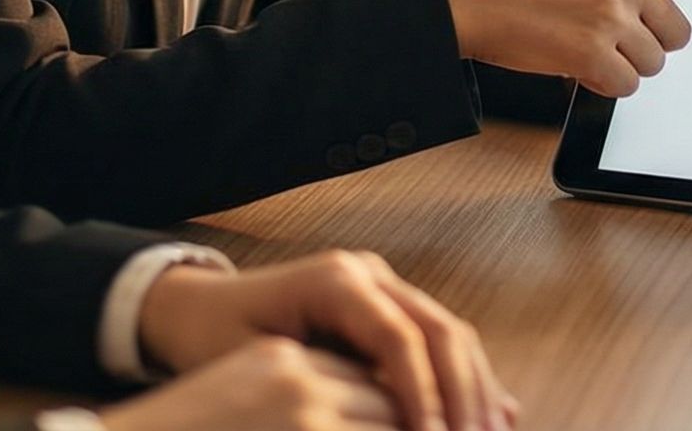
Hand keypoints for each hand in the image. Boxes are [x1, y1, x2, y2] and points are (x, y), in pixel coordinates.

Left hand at [137, 252, 514, 430]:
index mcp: (336, 281)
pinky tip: (493, 416)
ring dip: (478, 389)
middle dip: (465, 394)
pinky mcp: (392, 307)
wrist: (198, 306)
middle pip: (442, 331)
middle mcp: (371, 275)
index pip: (400, 338)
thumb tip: (374, 424)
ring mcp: (386, 286)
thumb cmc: (215, 338)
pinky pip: (441, 342)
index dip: (425, 394)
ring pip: (453, 334)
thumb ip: (317, 392)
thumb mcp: (257, 367)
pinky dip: (466, 381)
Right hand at [435, 0, 691, 97]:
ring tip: (573, 39)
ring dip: (618, 65)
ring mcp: (611, 12)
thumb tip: (666, 12)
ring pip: (651, 65)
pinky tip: (567, 60)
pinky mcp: (592, 51)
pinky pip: (624, 87)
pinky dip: (600, 85)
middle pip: (677, 36)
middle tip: (598, 31)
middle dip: (645, 43)